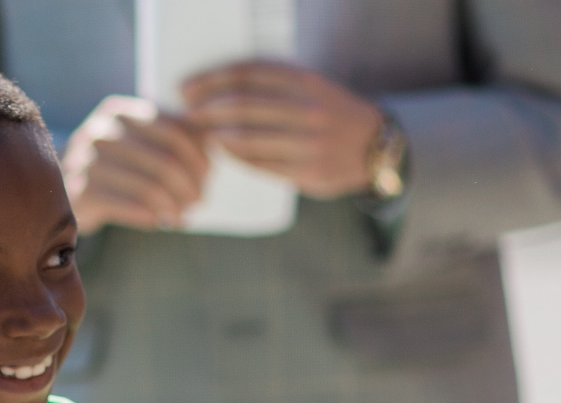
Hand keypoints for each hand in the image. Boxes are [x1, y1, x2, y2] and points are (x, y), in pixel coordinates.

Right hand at [61, 95, 211, 231]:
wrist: (52, 191)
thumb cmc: (108, 168)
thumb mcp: (132, 142)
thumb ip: (167, 137)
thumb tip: (215, 147)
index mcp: (119, 111)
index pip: (176, 128)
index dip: (200, 155)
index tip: (209, 176)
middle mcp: (100, 131)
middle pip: (166, 159)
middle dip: (191, 185)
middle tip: (200, 202)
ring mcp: (86, 162)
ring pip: (151, 186)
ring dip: (174, 206)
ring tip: (181, 217)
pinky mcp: (79, 193)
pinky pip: (130, 206)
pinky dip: (152, 217)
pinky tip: (160, 223)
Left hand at [182, 61, 381, 197]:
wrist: (373, 146)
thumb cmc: (328, 113)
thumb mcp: (309, 88)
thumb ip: (272, 85)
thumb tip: (214, 89)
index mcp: (306, 82)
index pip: (248, 75)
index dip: (211, 80)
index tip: (187, 88)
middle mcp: (308, 109)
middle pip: (243, 106)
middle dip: (207, 109)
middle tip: (188, 112)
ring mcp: (307, 142)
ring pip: (246, 138)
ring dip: (215, 136)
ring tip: (201, 133)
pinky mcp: (305, 171)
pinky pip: (257, 164)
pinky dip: (234, 157)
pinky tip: (223, 152)